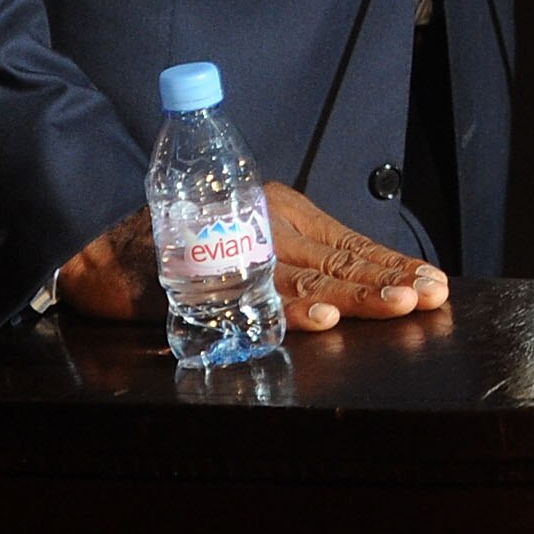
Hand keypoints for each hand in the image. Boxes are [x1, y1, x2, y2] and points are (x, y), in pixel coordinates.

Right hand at [55, 182, 449, 329]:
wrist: (100, 237)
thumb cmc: (177, 240)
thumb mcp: (244, 241)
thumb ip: (289, 262)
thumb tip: (344, 292)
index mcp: (283, 215)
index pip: (349, 243)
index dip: (391, 264)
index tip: (434, 283)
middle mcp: (268, 226)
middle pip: (339, 259)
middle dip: (389, 280)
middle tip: (430, 296)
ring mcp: (237, 251)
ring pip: (309, 276)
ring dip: (356, 294)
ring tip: (397, 305)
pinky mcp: (204, 279)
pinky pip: (254, 297)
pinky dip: (291, 309)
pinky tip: (323, 318)